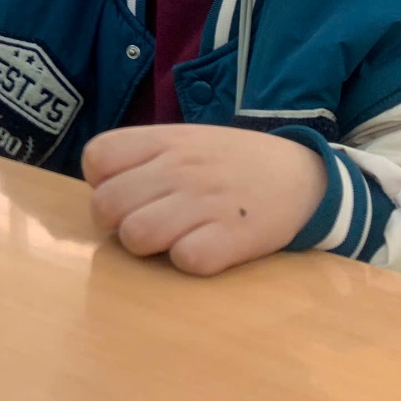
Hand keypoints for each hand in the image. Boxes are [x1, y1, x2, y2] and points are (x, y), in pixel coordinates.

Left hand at [82, 125, 326, 276]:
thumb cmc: (231, 163)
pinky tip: (203, 249)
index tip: (126, 191)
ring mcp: (205, 201)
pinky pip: (185, 259)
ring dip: (147, 246)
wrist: (304, 176)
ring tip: (171, 238)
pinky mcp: (233, 237)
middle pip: (106, 205)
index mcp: (164, 140)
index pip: (97, 157)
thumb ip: (142, 156)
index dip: (101, 181)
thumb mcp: (186, 140)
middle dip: (117, 222)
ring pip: (136, 235)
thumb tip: (100, 188)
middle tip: (144, 222)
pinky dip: (189, 261)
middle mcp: (179, 167)